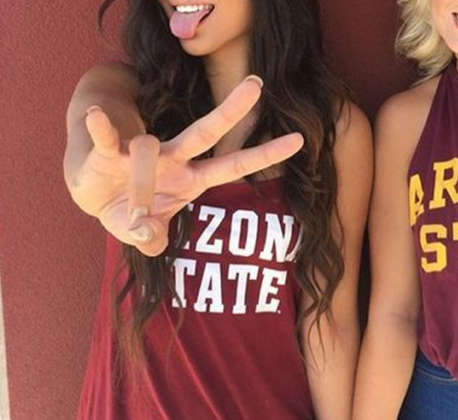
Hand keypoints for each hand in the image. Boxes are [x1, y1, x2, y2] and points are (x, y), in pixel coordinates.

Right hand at [67, 76, 302, 256]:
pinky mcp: (108, 151)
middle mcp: (173, 159)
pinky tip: (97, 117)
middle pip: (207, 131)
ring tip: (135, 214)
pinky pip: (107, 137)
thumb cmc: (129, 212)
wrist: (91, 197)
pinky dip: (102, 129)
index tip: (298, 140)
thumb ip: (152, 238)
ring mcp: (142, 151)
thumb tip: (149, 235)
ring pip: (148, 149)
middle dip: (231, 110)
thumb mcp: (144, 232)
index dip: (265, 154)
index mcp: (191, 179)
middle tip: (257, 83)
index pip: (234, 165)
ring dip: (138, 186)